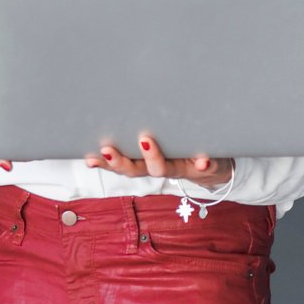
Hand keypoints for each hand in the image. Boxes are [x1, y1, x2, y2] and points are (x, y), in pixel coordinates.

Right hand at [86, 133, 233, 190]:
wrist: (213, 166)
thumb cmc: (178, 149)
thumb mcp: (158, 143)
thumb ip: (139, 134)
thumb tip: (109, 134)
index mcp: (145, 162)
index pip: (122, 164)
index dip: (105, 163)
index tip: (90, 158)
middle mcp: (159, 167)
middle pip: (136, 170)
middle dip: (120, 162)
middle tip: (107, 150)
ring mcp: (180, 167)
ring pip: (162, 169)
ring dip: (152, 158)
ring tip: (145, 141)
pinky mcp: (204, 166)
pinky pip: (203, 166)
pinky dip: (202, 163)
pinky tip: (202, 160)